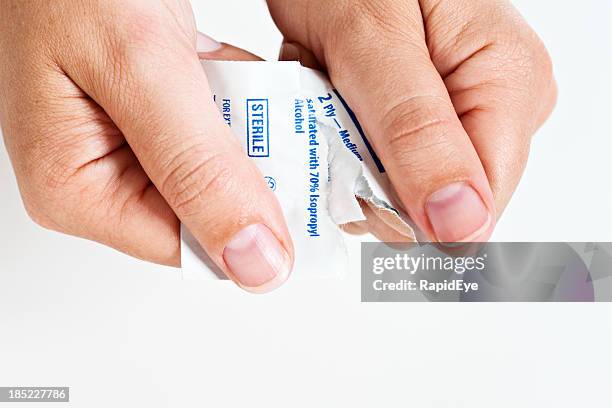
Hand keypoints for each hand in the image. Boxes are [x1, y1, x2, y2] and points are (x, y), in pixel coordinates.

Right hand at [0, 0, 293, 292]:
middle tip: (287, 129)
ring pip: (217, 167)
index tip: (303, 191)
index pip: (188, 246)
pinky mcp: (150, 114)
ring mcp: (126, 144)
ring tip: (263, 93)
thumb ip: (199, 169)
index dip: (252, 226)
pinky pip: (211, 128)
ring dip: (250, 130)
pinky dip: (237, 100)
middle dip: (254, 167)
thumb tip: (253, 261)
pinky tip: (240, 75)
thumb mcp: (140, 69)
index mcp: (78, 191)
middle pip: (206, 208)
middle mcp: (99, 177)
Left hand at [270, 0, 556, 241]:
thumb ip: (416, 131)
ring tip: (332, 89)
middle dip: (369, 171)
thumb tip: (464, 223)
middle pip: (434, 198)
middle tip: (334, 111)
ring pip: (398, 183)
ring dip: (348, 151)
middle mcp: (495, 104)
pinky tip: (334, 95)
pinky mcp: (420, 117)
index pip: (476, 202)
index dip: (409, 209)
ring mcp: (457, 112)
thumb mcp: (373, 41)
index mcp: (509, 83)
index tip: (351, 175)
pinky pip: (379, 160)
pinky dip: (341, 139)